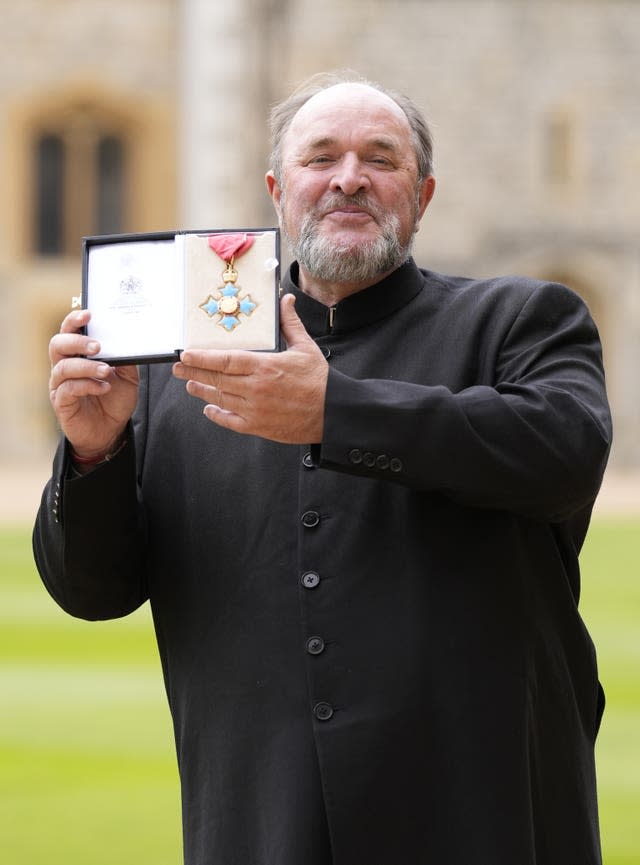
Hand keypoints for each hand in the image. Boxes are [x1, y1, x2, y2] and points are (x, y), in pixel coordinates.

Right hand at [49, 309, 138, 456]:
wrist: (110, 430)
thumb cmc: (114, 399)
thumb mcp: (127, 377)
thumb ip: (125, 360)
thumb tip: (128, 342)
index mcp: (78, 354)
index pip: (69, 331)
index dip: (74, 320)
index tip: (89, 315)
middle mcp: (64, 366)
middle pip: (58, 344)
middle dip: (77, 341)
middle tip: (97, 346)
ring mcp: (60, 384)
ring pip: (63, 367)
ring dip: (86, 366)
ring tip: (106, 371)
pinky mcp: (61, 402)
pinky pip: (68, 389)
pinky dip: (87, 386)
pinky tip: (103, 388)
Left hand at [172, 294, 328, 443]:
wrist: (332, 413)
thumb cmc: (319, 381)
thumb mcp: (306, 348)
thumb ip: (290, 324)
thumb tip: (286, 301)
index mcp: (265, 367)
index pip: (225, 360)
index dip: (202, 357)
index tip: (186, 354)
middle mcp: (255, 388)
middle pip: (217, 379)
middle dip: (194, 372)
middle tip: (178, 367)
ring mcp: (255, 409)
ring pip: (220, 398)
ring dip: (202, 391)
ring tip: (190, 384)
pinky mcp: (258, 426)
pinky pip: (230, 421)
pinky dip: (217, 414)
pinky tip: (209, 409)